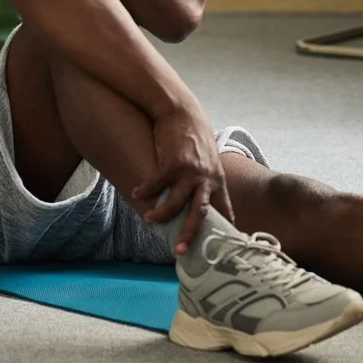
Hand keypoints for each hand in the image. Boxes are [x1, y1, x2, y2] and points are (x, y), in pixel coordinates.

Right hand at [132, 108, 234, 255]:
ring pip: (176, 203)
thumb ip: (206, 179)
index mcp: (217, 180)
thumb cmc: (192, 136)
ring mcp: (190, 171)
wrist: (181, 111)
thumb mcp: (207, 159)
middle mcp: (207, 178)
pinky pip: (157, 184)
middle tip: (180, 251)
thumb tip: (197, 200)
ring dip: (161, 214)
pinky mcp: (173, 162)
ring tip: (150, 218)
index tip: (219, 247)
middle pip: (200, 213)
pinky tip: (138, 193)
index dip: (224, 229)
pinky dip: (146, 191)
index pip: (225, 210)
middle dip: (189, 234)